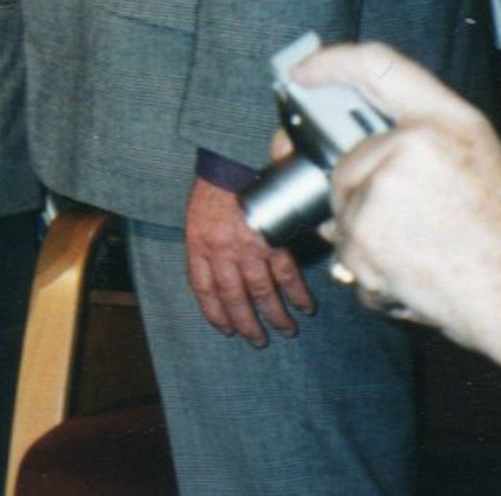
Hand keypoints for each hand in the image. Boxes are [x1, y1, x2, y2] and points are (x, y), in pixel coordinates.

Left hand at [186, 176, 314, 346]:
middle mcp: (223, 250)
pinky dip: (297, 293)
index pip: (204, 290)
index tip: (226, 331)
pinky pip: (287, 273)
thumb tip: (214, 279)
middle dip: (247, 324)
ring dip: (276, 316)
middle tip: (258, 341)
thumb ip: (204, 249)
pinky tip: (304, 306)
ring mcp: (249, 246)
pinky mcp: (274, 239)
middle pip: (234, 298)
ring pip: (263, 292)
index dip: (215, 314)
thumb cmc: (214, 190)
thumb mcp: (196, 218)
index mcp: (199, 245)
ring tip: (286, 331)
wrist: (233, 160)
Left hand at [295, 42, 500, 390]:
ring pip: (343, 211)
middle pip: (347, 161)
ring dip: (367, 239)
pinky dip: (367, 270)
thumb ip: (424, 149)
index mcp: (448, 119)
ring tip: (422, 255)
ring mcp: (381, 187)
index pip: (376, 65)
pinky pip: (344, 251)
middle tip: (403, 229)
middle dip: (359, 196)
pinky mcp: (364, 231)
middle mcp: (409, 144)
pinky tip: (412, 277)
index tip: (303, 73)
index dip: (332, 63)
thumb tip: (359, 160)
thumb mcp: (482, 162)